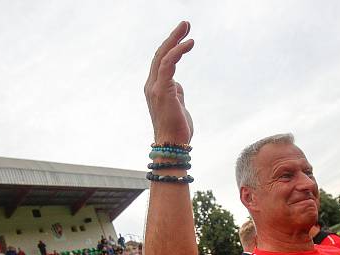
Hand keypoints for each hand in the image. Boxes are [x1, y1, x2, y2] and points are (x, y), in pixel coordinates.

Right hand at [144, 21, 194, 143]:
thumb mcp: (177, 105)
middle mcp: (151, 86)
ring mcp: (155, 88)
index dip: (171, 47)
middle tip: (185, 24)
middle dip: (172, 38)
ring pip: (163, 56)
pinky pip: (168, 65)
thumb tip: (177, 84)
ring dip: (175, 40)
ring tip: (187, 28)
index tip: (184, 36)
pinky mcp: (163, 90)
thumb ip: (175, 92)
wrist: (172, 145)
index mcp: (154, 88)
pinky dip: (177, 52)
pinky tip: (189, 44)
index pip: (160, 62)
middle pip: (160, 54)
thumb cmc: (176, 129)